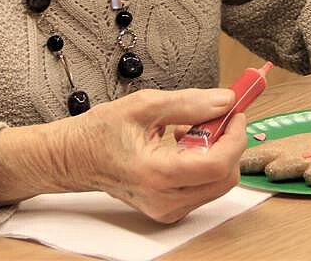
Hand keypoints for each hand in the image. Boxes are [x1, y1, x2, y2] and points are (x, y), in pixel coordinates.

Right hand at [60, 88, 245, 222]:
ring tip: (188, 131)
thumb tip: (224, 101)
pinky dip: (204, 165)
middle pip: (224, 177)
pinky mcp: (169, 210)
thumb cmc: (100, 133)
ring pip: (218, 184)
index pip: (217, 163)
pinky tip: (183, 146)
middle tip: (215, 116)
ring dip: (216, 153)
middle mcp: (164, 199)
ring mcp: (167, 209)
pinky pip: (204, 189)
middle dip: (228, 143)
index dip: (234, 135)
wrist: (75, 158)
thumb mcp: (144, 105)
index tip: (235, 113)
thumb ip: (190, 103)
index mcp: (156, 174)